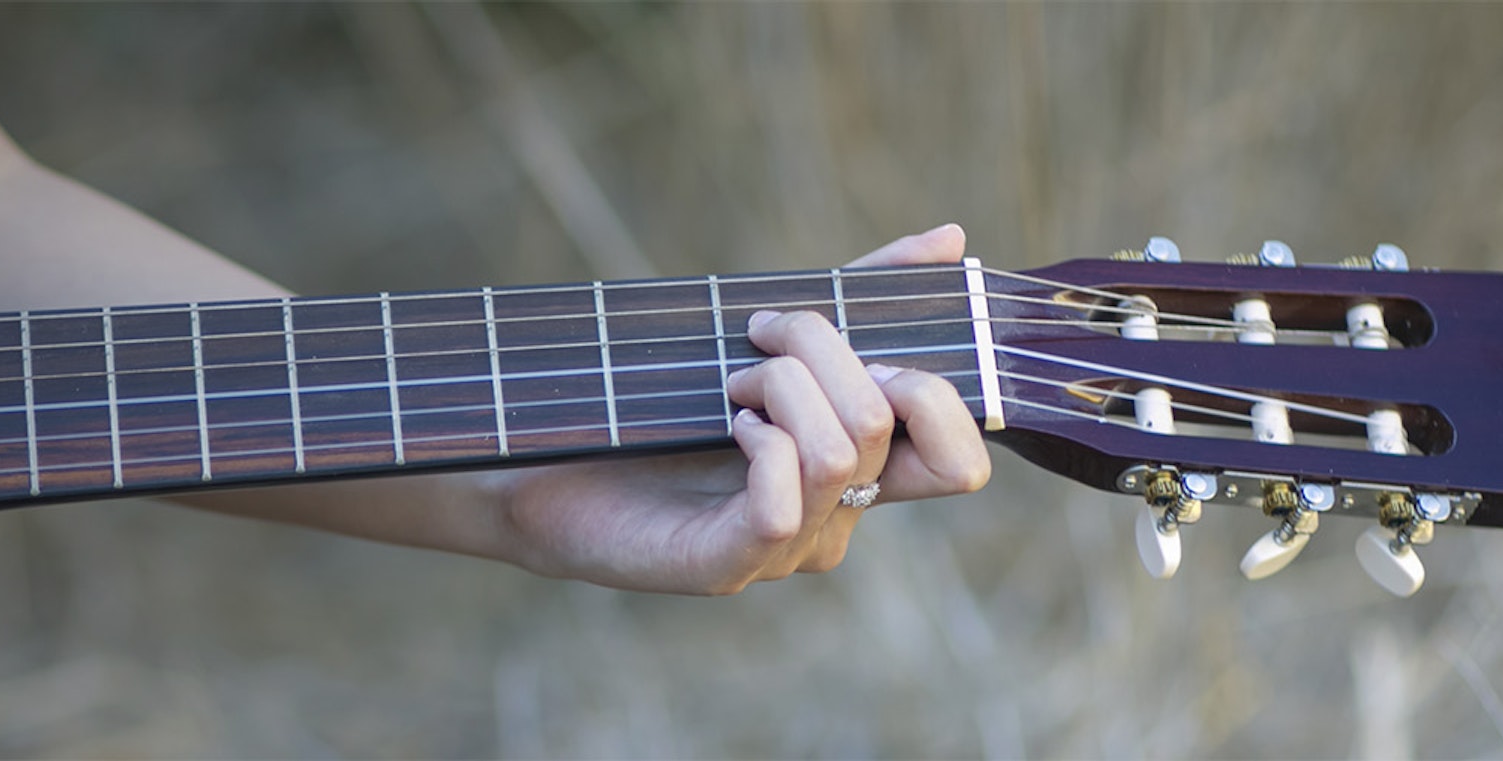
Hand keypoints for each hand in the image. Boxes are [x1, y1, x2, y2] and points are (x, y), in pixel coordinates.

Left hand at [490, 224, 993, 594]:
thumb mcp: (764, 339)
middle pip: (896, 426)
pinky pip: (783, 509)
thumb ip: (857, 297)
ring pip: (844, 453)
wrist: (541, 466)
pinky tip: (724, 426)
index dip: (934, 389)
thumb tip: (952, 240)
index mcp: (858, 468)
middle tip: (759, 332)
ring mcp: (785, 548)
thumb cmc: (655, 404)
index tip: (857, 337)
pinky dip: (760, 446)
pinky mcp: (726, 566)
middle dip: (830, 347)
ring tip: (728, 380)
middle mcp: (835, 516)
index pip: (961, 457)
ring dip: (782, 385)